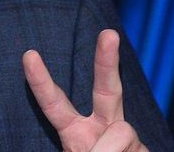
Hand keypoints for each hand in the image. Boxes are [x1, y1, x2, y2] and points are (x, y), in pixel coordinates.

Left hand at [22, 29, 146, 150]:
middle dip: (107, 60)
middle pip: (107, 88)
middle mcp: (104, 127)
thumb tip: (102, 144)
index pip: (54, 103)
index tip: (28, 54)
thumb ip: (81, 149)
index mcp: (76, 131)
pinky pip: (130, 147)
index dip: (41, 81)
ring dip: (107, 151)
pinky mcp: (144, 148)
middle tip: (108, 33)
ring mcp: (128, 137)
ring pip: (120, 133)